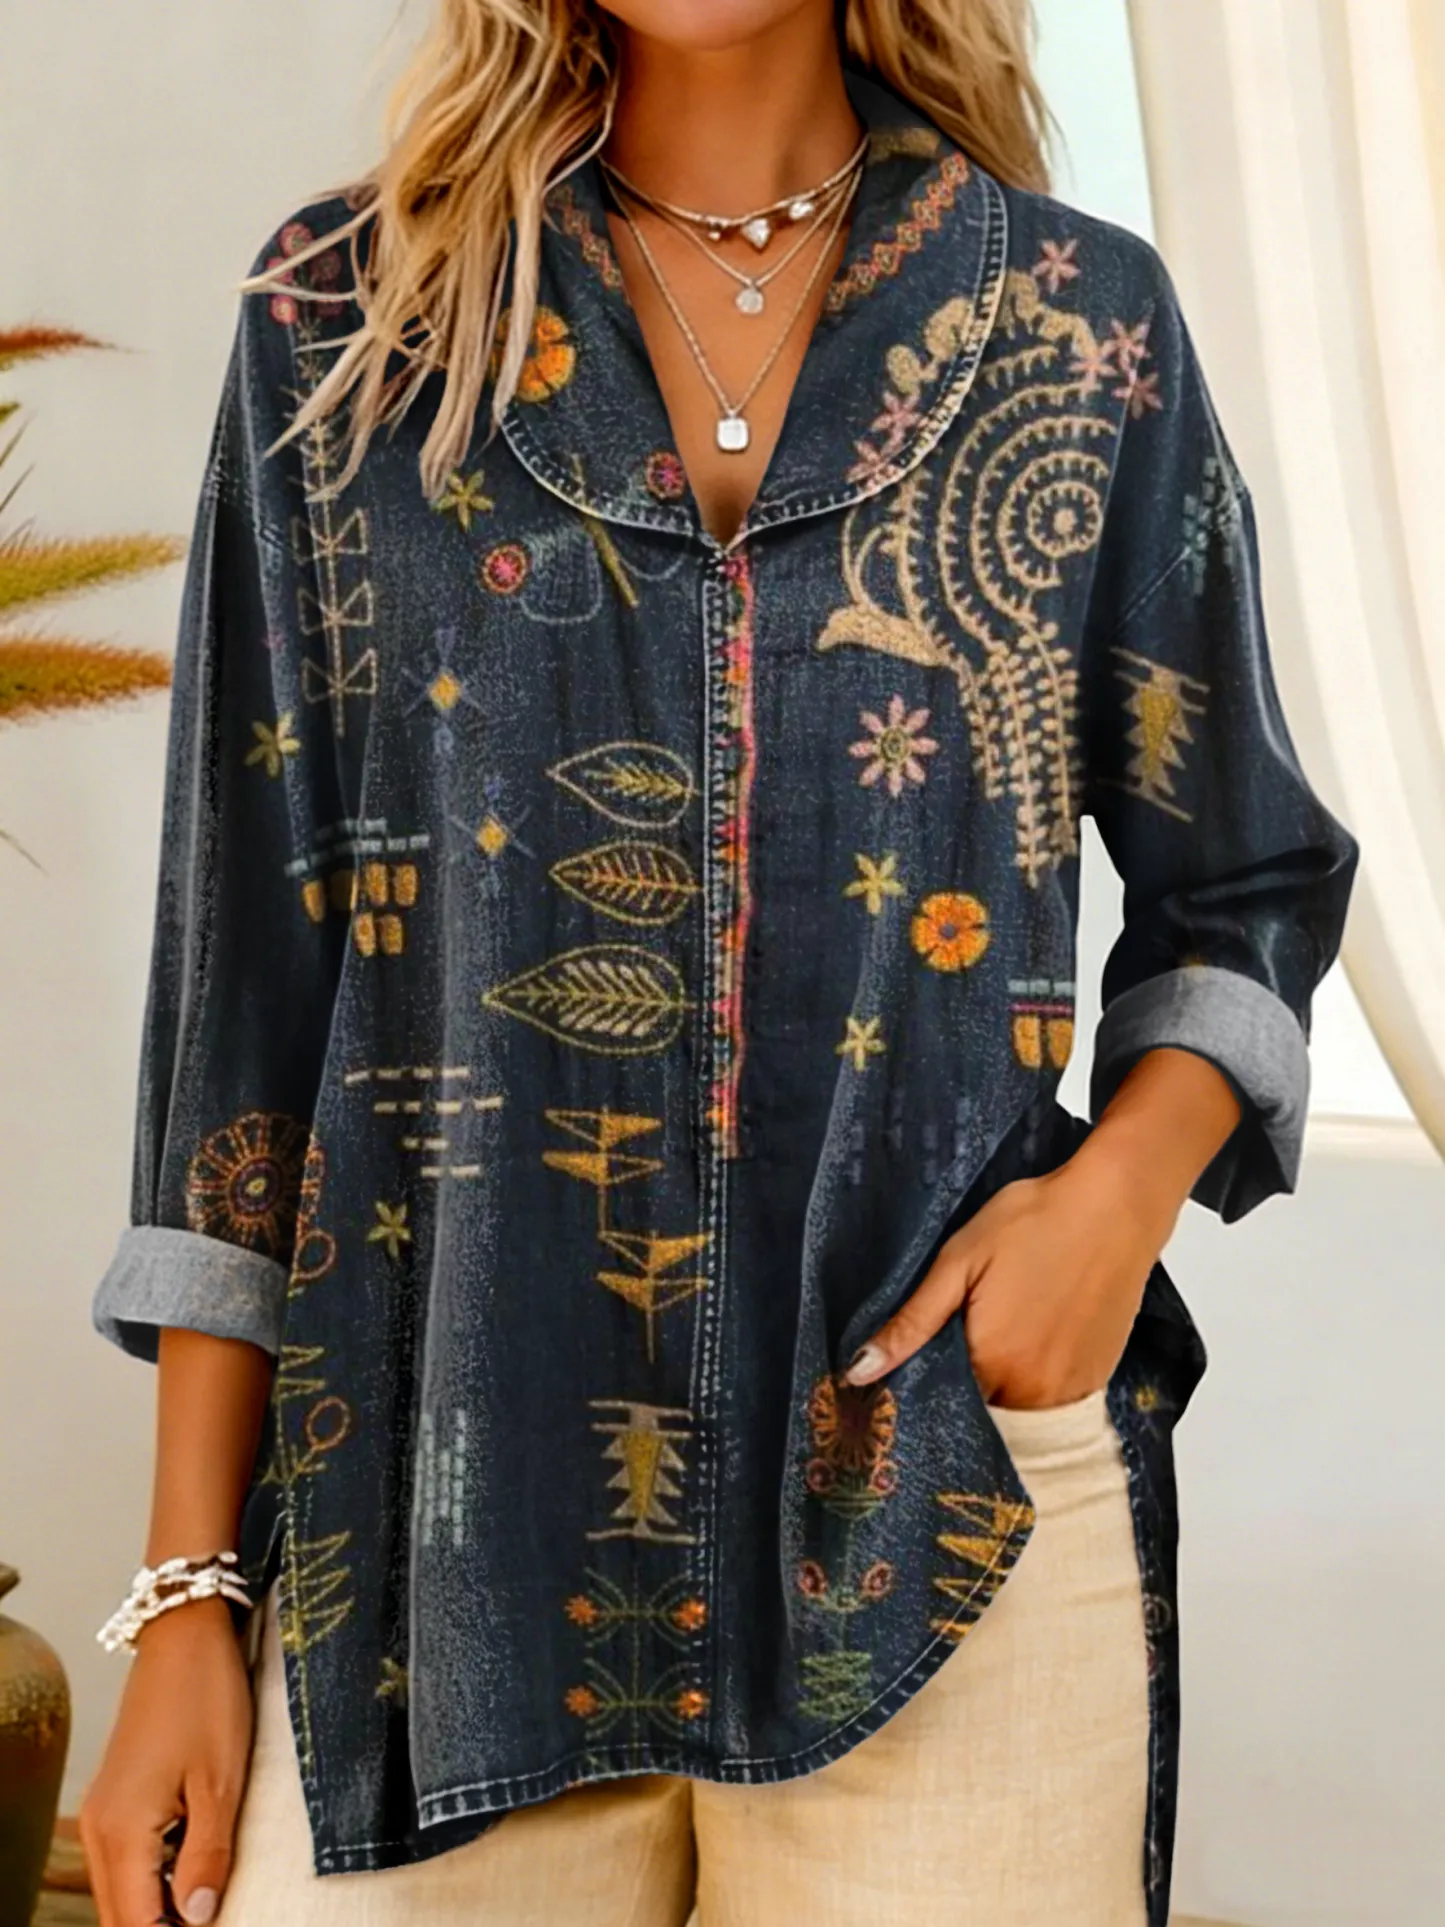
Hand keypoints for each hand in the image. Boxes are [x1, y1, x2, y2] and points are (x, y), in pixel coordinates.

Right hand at [80, 1595, 253, 1926]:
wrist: (183, 1636)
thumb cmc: (207, 1699)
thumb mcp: (221, 1783)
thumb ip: (207, 1858)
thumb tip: (199, 1920)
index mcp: (122, 1833)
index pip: (135, 1925)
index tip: (213, 1926)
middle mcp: (99, 1830)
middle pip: (120, 1917)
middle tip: (214, 1917)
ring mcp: (102, 1814)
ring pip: (120, 1892)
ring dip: (157, 1907)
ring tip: (207, 1897)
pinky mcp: (114, 1800)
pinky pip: (125, 1862)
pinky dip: (153, 1878)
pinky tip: (191, 1869)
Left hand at [842, 1047, 1241, 1405]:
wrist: (1116, 1204)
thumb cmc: (1034, 1222)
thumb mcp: (959, 1262)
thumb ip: (911, 1325)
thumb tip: (859, 1372)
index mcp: (993, 1366)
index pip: (942, 1403)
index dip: (924, 1385)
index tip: (914, 1362)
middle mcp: (1035, 1393)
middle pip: (981, 1411)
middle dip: (962, 1384)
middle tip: (962, 1332)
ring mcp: (1072, 1390)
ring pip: (1016, 1410)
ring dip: (999, 1385)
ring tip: (1000, 1327)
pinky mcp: (1099, 1378)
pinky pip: (1052, 1400)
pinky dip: (1034, 1381)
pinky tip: (1031, 1333)